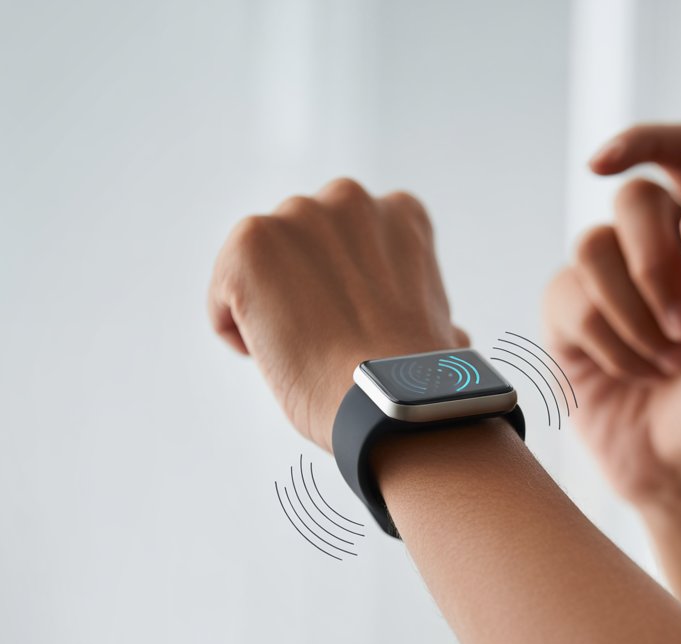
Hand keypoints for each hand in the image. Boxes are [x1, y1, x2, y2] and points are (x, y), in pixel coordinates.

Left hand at [207, 178, 467, 451]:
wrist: (394, 399)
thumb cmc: (418, 379)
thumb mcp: (437, 321)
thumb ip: (421, 302)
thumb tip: (447, 337)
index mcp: (400, 213)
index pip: (355, 241)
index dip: (354, 291)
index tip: (363, 329)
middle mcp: (349, 199)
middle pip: (303, 244)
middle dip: (308, 287)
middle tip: (329, 341)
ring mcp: (298, 216)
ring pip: (263, 267)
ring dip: (273, 306)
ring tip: (306, 352)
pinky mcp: (251, 244)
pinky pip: (224, 290)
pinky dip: (238, 328)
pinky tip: (275, 356)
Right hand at [544, 124, 680, 507]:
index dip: (642, 141)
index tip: (602, 164)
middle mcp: (662, 243)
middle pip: (632, 200)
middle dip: (655, 270)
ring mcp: (611, 280)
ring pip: (590, 247)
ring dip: (632, 316)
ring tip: (665, 362)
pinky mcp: (570, 318)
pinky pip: (567, 297)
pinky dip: (605, 342)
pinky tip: (632, 374)